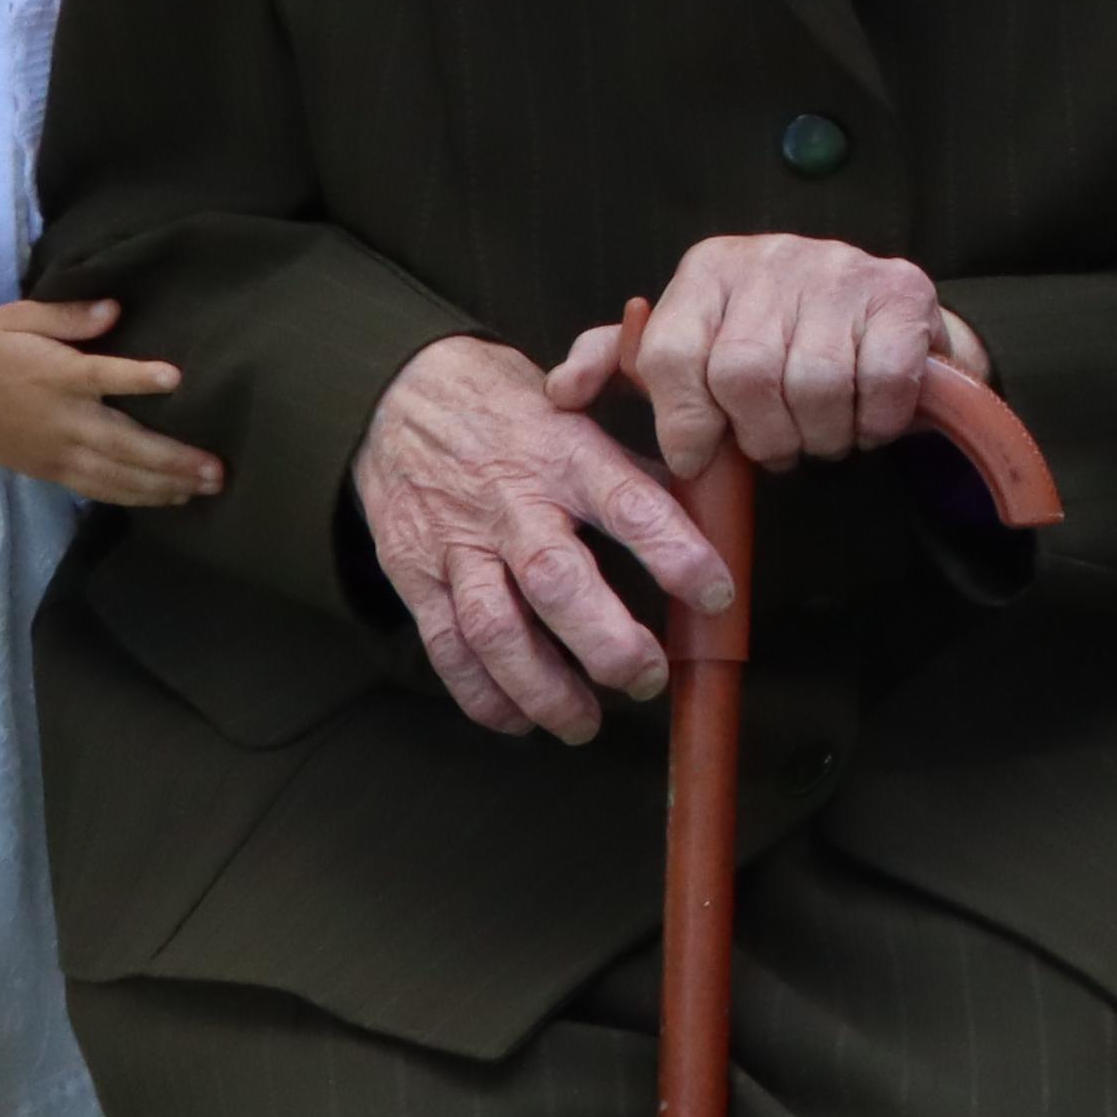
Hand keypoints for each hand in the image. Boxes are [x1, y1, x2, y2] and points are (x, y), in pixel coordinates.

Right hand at [0, 297, 219, 503]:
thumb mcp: (15, 317)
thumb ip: (67, 315)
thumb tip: (114, 310)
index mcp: (53, 374)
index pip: (101, 375)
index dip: (138, 377)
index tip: (175, 377)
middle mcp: (60, 418)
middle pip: (123, 442)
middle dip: (173, 459)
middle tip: (219, 471)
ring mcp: (54, 451)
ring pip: (116, 476)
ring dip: (163, 485)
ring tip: (206, 490)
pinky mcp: (47, 470)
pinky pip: (97, 488)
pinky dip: (133, 496)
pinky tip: (166, 499)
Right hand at [351, 332, 730, 739]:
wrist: (401, 393)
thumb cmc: (514, 409)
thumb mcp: (582, 408)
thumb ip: (640, 462)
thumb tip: (713, 506)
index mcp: (567, 455)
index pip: (630, 505)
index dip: (676, 553)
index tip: (715, 596)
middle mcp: (512, 501)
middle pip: (557, 581)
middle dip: (607, 643)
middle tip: (647, 680)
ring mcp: (458, 541)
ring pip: (495, 627)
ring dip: (543, 687)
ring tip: (584, 724)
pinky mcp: (414, 572)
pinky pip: (446, 644)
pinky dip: (481, 693)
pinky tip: (519, 720)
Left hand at [550, 232, 985, 482]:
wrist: (885, 319)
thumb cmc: (775, 342)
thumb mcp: (692, 346)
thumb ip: (619, 363)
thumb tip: (562, 392)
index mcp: (708, 269)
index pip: (672, 353)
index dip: (684, 421)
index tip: (699, 456)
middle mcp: (771, 256)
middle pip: (743, 375)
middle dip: (761, 436)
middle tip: (776, 449)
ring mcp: (840, 268)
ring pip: (812, 384)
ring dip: (820, 435)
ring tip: (822, 435)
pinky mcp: (902, 291)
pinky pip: (877, 381)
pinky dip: (872, 421)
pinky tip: (867, 420)